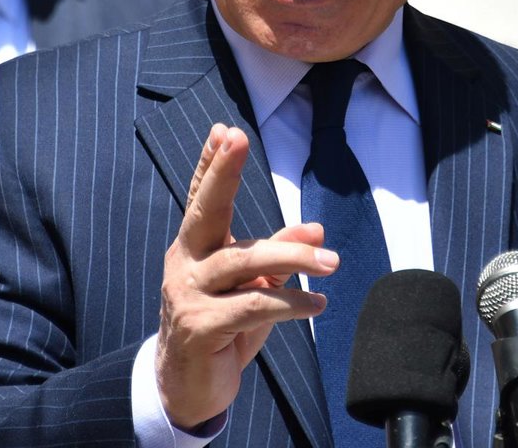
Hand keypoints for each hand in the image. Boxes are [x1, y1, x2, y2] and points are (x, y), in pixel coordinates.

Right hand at [155, 123, 337, 428]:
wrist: (189, 388)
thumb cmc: (224, 328)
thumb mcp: (255, 287)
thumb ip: (280, 256)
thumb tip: (316, 231)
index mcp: (195, 248)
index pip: (202, 198)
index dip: (211, 164)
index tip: (224, 130)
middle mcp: (186, 263)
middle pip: (206, 211)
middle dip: (223, 172)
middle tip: (239, 139)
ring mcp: (188, 294)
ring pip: (244, 262)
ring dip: (292, 260)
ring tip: (331, 264)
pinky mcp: (200, 327)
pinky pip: (252, 306)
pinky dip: (289, 304)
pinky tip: (317, 305)